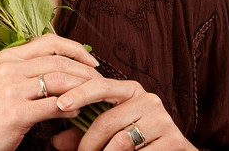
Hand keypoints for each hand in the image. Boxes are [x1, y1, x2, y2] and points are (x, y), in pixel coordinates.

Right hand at [0, 34, 100, 150]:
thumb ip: (28, 71)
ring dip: (82, 89)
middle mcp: (9, 68)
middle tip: (101, 82)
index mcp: (8, 57)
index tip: (92, 61)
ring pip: (59, 81)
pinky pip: (53, 106)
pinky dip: (70, 108)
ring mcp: (11, 89)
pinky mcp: (15, 112)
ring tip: (94, 97)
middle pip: (59, 61)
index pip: (49, 41)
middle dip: (86, 71)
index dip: (76, 48)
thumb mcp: (4, 83)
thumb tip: (63, 69)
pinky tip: (76, 112)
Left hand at [50, 78, 196, 150]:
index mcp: (130, 90)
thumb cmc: (135, 141)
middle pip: (106, 120)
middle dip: (88, 142)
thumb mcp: (109, 132)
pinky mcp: (173, 140)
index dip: (78, 93)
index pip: (100, 86)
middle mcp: (148, 99)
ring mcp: (162, 119)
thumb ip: (82, 133)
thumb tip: (55, 142)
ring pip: (121, 141)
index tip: (59, 104)